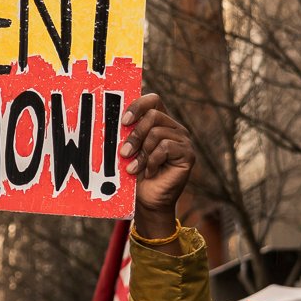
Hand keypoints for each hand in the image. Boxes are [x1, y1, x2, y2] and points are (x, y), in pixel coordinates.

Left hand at [120, 93, 192, 240]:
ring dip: (141, 153)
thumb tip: (112, 119)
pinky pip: (165, 148)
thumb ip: (125, 133)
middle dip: (134, 134)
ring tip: (134, 168)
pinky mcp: (188, 154)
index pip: (153, 100)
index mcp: (159, 122)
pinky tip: (149, 173)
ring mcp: (183, 140)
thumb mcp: (128, 150)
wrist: (147, 201)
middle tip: (124, 153)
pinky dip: (152, 161)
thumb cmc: (135, 174)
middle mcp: (173, 128)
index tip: (123, 121)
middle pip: (153, 115)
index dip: (138, 106)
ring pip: (157, 133)